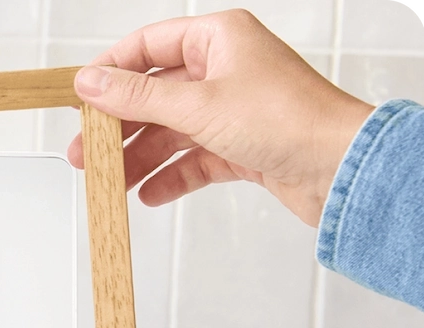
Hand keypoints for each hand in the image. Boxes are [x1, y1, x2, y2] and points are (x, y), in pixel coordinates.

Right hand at [66, 10, 374, 226]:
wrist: (342, 168)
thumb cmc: (289, 120)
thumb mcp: (196, 105)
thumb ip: (136, 97)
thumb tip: (90, 83)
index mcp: (219, 39)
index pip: (148, 46)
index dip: (111, 72)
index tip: (81, 97)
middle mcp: (226, 69)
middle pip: (155, 94)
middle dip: (119, 126)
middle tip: (87, 151)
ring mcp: (234, 109)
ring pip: (171, 130)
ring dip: (140, 157)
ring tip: (111, 180)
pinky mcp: (242, 146)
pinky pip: (194, 159)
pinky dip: (170, 177)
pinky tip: (149, 193)